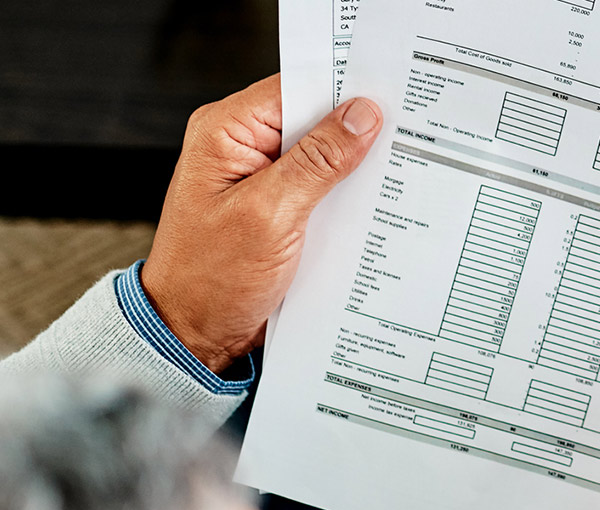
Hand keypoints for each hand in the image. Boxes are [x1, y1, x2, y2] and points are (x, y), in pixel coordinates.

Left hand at [142, 74, 382, 371]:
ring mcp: (263, 178)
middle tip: (404, 136)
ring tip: (393, 173)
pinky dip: (347, 195)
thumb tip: (361, 116)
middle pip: (314, 117)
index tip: (391, 95)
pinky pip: (322, 186)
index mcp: (226, 131)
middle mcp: (243, 146)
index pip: (296, 86)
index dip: (344, 88)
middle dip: (356, 129)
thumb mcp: (270, 214)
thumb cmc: (210, 279)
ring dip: (355, 167)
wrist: (195, 333)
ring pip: (324, 154)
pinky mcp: (280, 207)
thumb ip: (318, 162)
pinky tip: (372, 204)